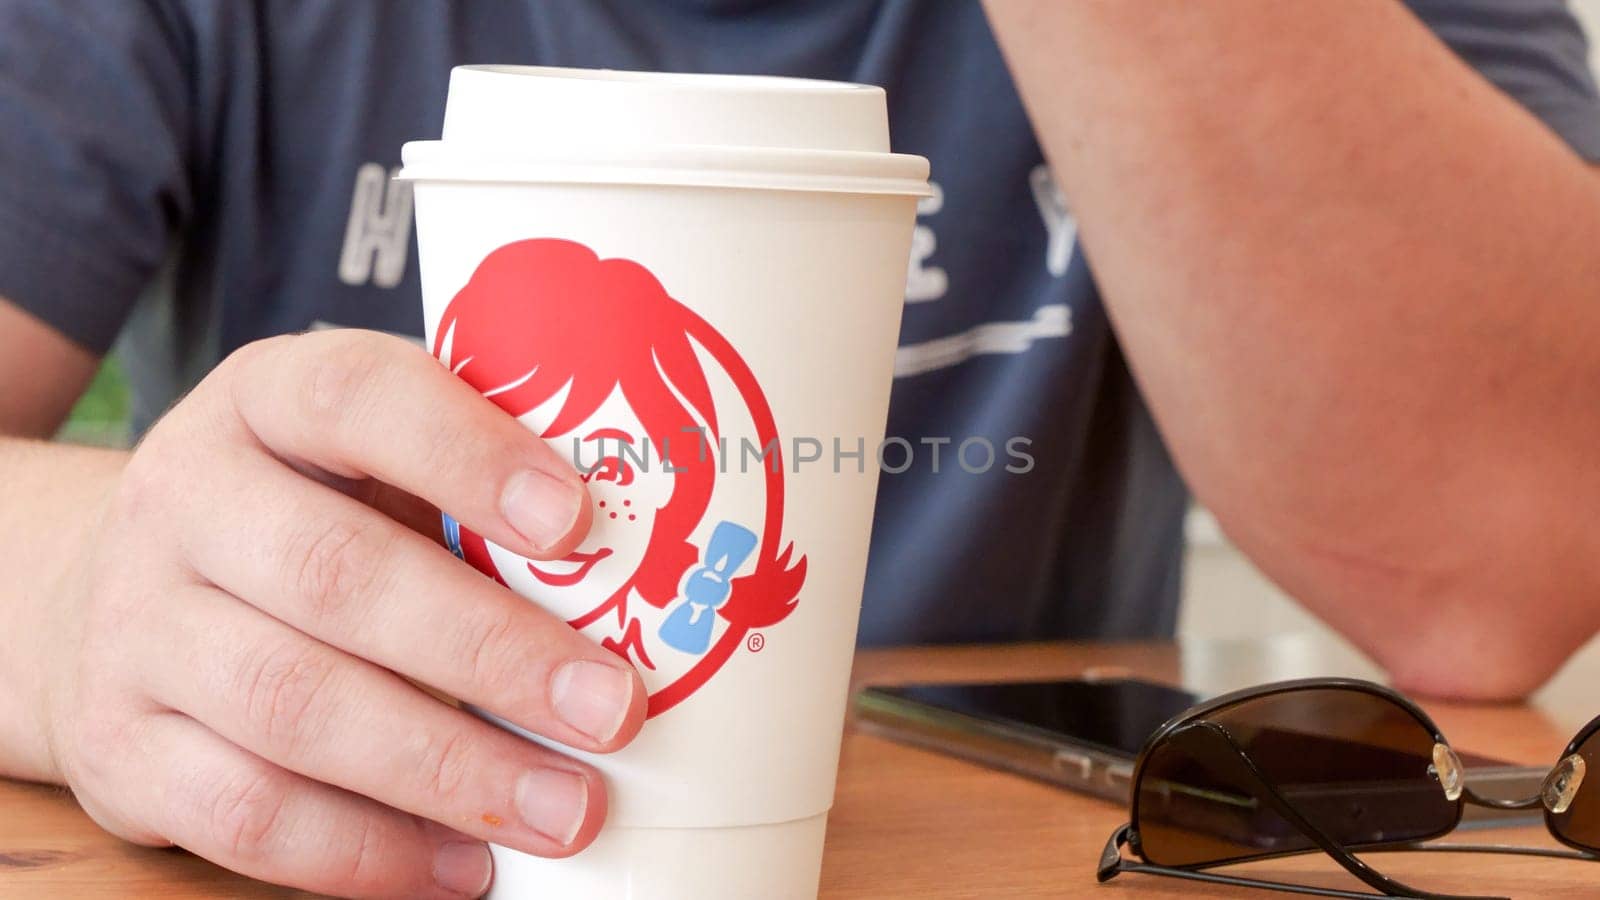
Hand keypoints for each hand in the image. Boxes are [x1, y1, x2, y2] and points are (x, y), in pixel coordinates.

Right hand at [36, 330, 645, 897]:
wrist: (113, 598)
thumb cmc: (306, 519)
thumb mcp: (364, 463)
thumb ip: (468, 487)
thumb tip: (648, 566)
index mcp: (264, 400)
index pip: (357, 398)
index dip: (467, 454)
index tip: (578, 520)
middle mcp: (183, 499)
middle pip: (337, 575)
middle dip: (492, 651)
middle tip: (612, 709)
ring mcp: (137, 628)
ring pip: (296, 706)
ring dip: (450, 769)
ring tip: (570, 810)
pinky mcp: (119, 750)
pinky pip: (246, 815)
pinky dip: (368, 853)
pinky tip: (467, 863)